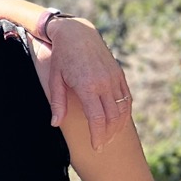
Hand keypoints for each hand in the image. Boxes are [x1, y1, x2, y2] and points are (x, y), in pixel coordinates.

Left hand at [46, 17, 131, 151]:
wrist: (77, 33)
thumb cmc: (61, 57)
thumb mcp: (54, 79)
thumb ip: (57, 103)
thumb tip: (55, 124)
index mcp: (87, 86)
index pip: (97, 119)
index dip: (98, 136)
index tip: (96, 148)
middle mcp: (104, 83)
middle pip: (113, 117)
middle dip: (108, 135)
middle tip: (102, 146)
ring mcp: (114, 78)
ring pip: (123, 108)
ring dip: (118, 126)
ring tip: (110, 137)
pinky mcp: (119, 74)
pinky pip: (126, 97)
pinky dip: (124, 112)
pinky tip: (118, 121)